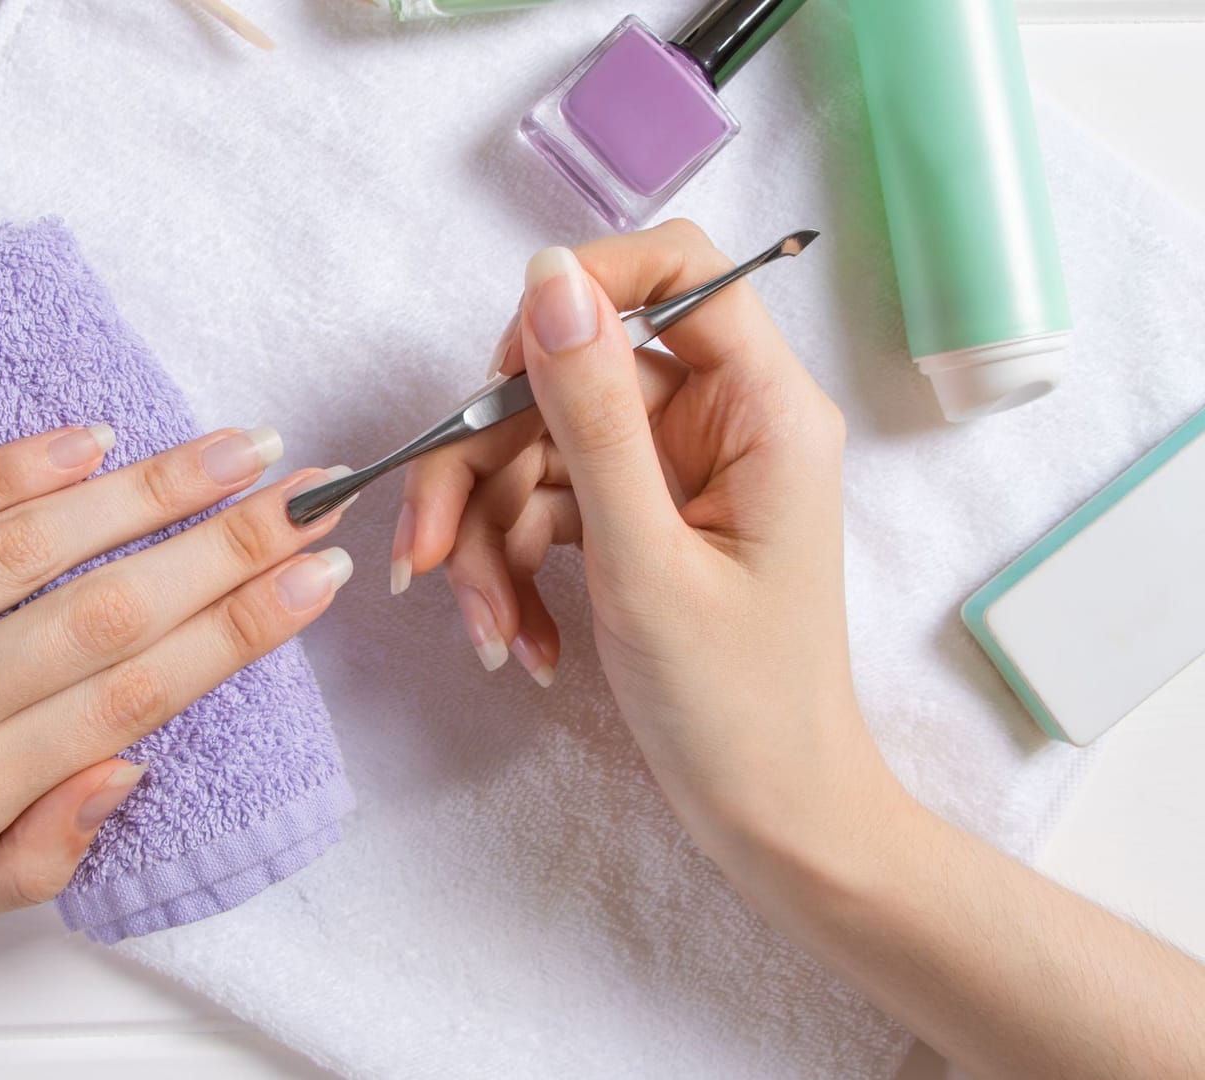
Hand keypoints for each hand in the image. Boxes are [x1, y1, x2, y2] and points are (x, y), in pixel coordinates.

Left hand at [0, 423, 351, 1076]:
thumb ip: (34, 850)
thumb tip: (128, 760)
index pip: (128, 694)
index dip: (237, 628)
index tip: (313, 577)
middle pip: (103, 609)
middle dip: (226, 544)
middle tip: (307, 493)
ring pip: (27, 542)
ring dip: (145, 489)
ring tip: (230, 450)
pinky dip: (17, 468)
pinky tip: (94, 441)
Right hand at [394, 220, 899, 852]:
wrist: (773, 823)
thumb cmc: (738, 706)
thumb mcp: (644, 557)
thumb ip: (590, 412)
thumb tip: (548, 275)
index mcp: (763, 408)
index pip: (677, 269)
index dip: (578, 292)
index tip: (500, 369)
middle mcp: (722, 422)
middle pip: (571, 377)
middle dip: (488, 469)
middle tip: (431, 556)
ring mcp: (679, 474)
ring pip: (542, 451)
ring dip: (492, 541)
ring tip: (491, 634)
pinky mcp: (643, 521)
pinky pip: (550, 507)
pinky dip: (519, 570)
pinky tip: (523, 645)